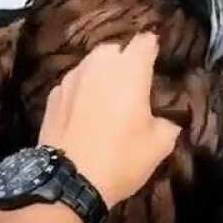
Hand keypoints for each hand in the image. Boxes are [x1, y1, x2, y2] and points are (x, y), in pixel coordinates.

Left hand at [38, 33, 180, 208]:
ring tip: (106, 94)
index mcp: (130, 70)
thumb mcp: (159, 146)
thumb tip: (167, 120)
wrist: (67, 182)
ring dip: (102, 72)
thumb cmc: (120, 158)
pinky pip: (74, 81)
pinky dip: (82, 88)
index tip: (156, 58)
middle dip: (125, 58)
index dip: (153, 46)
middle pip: (115, 48)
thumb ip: (169, 124)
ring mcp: (73, 77)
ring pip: (91, 62)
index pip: (145, 41)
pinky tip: (84, 110)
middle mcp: (100, 65)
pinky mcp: (53, 93)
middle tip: (132, 82)